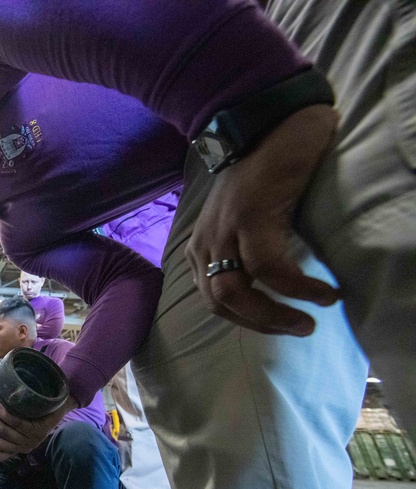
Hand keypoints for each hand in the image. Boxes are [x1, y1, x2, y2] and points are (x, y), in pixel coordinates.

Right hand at [0, 397, 72, 462]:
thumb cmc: (37, 416)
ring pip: (2, 430)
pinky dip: (2, 412)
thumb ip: (6, 428)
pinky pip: (14, 422)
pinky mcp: (36, 429)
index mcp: (17, 449)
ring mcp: (30, 439)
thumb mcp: (22, 427)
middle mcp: (23, 447)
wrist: (60, 406)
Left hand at [186, 105, 340, 335]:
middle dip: (261, 324)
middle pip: (221, 302)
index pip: (214, 300)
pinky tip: (321, 293)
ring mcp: (224, 229)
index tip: (280, 326)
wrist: (273, 125)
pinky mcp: (248, 216)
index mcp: (202, 247)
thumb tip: (271, 292)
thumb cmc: (266, 175)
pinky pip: (267, 268)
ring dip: (274, 315)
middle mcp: (206, 242)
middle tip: (299, 328)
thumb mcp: (247, 222)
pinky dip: (295, 287)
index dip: (247, 320)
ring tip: (310, 317)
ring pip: (237, 292)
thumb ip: (247, 252)